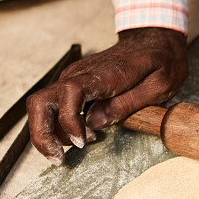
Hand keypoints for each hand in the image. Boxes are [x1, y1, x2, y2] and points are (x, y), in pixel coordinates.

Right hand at [27, 27, 187, 163]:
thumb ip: (126, 104)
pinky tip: (79, 136)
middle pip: (40, 101)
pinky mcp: (74, 83)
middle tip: (59, 158)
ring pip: (42, 106)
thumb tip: (94, 122)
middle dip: (41, 134)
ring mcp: (73, 77)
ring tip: (77, 146)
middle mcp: (80, 73)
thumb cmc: (159, 62)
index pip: (69, 92)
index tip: (81, 142)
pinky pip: (54, 105)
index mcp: (103, 74)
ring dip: (48, 133)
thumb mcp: (157, 87)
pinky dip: (58, 126)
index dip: (69, 120)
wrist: (153, 41)